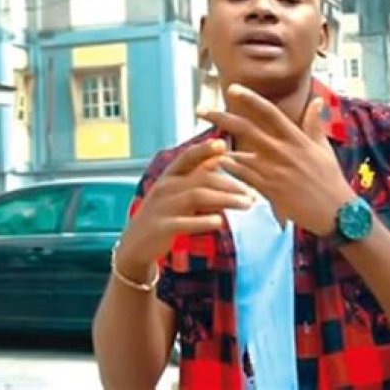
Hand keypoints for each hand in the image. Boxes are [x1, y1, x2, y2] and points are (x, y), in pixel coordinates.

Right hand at [116, 139, 253, 279]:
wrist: (135, 245)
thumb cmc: (164, 214)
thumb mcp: (178, 192)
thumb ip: (198, 175)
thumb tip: (220, 156)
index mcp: (169, 176)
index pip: (188, 157)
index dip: (205, 149)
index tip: (225, 144)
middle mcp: (165, 187)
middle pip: (202, 178)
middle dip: (230, 183)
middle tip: (253, 192)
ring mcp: (162, 207)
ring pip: (197, 197)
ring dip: (226, 199)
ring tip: (247, 205)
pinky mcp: (162, 227)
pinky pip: (184, 222)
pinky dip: (202, 221)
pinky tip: (220, 222)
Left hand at [197, 84, 355, 236]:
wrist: (335, 212)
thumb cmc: (330, 179)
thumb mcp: (323, 148)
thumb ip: (314, 124)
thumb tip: (316, 100)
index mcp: (296, 138)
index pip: (269, 112)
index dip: (250, 99)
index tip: (233, 88)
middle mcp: (282, 151)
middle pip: (246, 129)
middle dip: (221, 117)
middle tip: (200, 109)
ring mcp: (273, 171)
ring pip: (238, 154)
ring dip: (218, 147)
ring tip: (200, 142)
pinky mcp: (269, 190)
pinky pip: (242, 177)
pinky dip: (229, 170)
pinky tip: (215, 164)